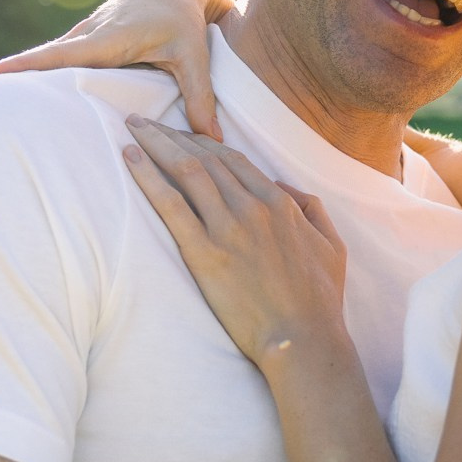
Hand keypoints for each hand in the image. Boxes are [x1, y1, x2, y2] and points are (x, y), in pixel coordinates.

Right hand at [0, 0, 235, 136]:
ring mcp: (75, 45)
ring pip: (29, 68)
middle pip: (25, 66)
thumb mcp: (195, 55)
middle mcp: (80, 40)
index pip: (55, 57)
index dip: (22, 67)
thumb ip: (200, 97)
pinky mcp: (77, 51)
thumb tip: (213, 143)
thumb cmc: (184, 19)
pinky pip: (42, 69)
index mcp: (102, 40)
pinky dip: (14, 84)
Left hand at [120, 117, 346, 367]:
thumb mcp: (332, 246)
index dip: (202, 141)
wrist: (303, 340)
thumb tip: (285, 188)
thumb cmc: (319, 301)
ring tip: (132, 128)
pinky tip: (129, 159)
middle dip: (171, 134)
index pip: (232, 160)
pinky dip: (147, 176)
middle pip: (204, 157)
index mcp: (280, 203)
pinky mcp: (205, 254)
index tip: (180, 133)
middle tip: (144, 120)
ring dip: (156, 143)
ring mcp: (228, 229)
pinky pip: (170, 204)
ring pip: (186, 170)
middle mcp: (252, 207)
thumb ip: (311, 209)